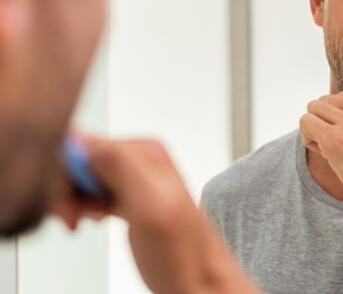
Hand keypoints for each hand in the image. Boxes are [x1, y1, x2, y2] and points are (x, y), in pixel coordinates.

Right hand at [54, 133, 258, 293]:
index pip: (82, 143)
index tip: (68, 205)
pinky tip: (91, 220)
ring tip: (83, 221)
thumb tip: (83, 139)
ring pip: (83, 176)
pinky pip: (93, 189)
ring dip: (73, 200)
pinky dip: (83, 206)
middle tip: (73, 219)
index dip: (65, 176)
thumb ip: (120, 165)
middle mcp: (141, 159)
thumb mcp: (151, 205)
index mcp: (145, 151)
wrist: (201, 283)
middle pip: (80, 159)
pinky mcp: (131, 197)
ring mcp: (136, 179)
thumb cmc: (183, 255)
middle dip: (67, 189)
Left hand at [300, 84, 342, 222]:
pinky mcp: (336, 139)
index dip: (342, 117)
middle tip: (340, 146)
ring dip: (317, 130)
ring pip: (314, 110)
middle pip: (326, 101)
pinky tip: (324, 152)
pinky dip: (308, 138)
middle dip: (327, 122)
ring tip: (331, 150)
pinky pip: (306, 123)